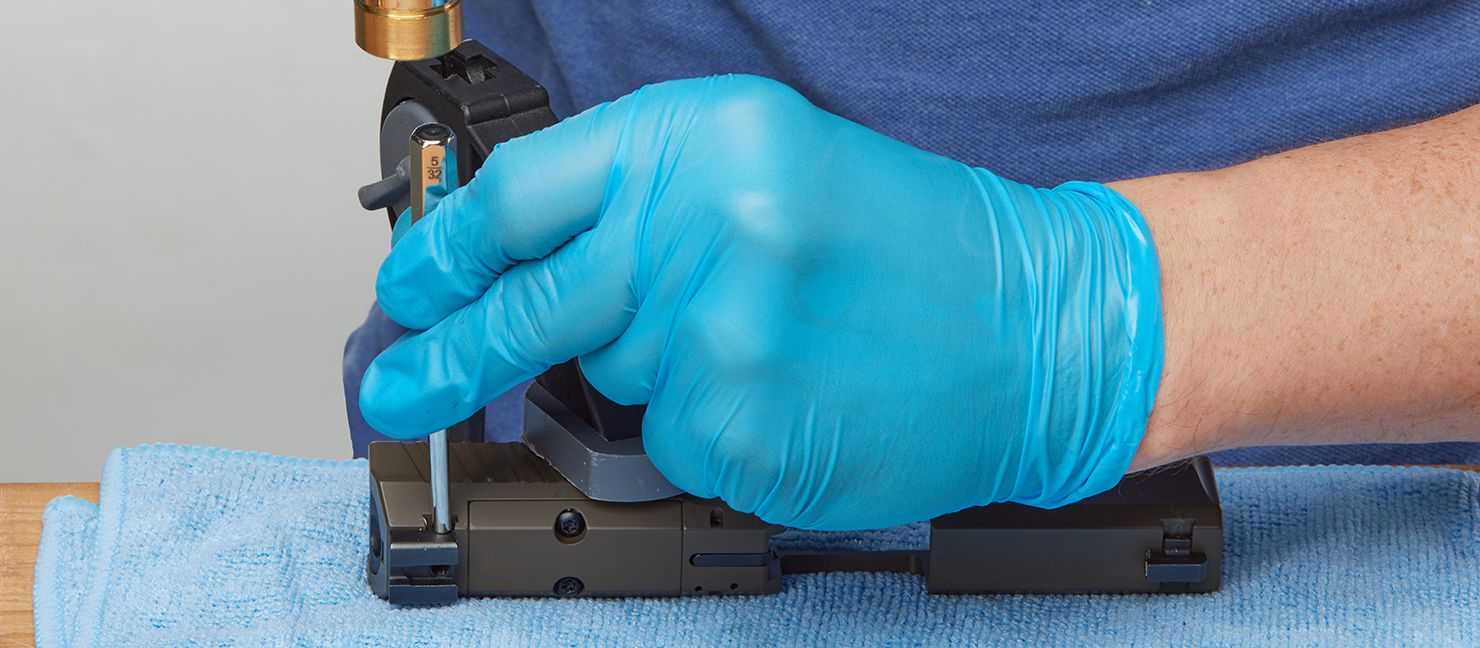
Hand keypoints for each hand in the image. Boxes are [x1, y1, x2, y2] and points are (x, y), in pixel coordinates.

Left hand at [360, 75, 1164, 529]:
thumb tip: (523, 253)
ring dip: (662, 371)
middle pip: (527, 307)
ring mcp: (719, 341)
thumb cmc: (913, 244)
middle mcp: (702, 232)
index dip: (449, 246)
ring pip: (615, 381)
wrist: (1038, 327)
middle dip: (447, 354)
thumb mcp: (774, 164)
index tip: (413, 284)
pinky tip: (786, 394)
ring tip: (766, 345)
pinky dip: (713, 428)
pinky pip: (673, 444)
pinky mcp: (741, 434)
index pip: (523, 196)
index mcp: (707, 142)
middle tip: (398, 386)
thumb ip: (645, 193)